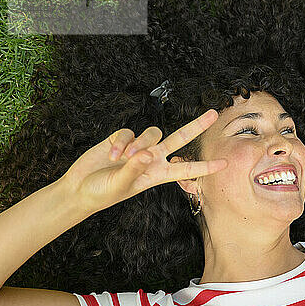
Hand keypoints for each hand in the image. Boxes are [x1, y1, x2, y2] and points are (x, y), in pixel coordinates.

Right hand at [60, 109, 226, 214]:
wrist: (79, 188)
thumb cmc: (103, 192)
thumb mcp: (121, 184)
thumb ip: (135, 169)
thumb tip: (149, 153)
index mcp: (158, 174)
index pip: (187, 170)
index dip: (205, 167)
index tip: (225, 164)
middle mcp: (152, 158)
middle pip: (180, 138)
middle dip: (197, 125)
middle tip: (214, 113)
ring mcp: (138, 147)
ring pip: (152, 132)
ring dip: (138, 143)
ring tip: (123, 157)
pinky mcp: (122, 138)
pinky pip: (128, 132)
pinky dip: (120, 142)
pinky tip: (111, 154)